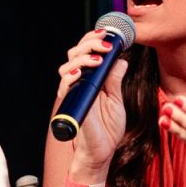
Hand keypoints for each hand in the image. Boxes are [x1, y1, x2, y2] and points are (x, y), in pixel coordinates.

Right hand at [53, 34, 129, 176]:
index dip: (95, 40)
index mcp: (92, 79)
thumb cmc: (108, 128)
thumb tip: (121, 60)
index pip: (88, 52)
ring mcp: (74, 91)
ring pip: (68, 65)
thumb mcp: (117, 99)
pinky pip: (64, 85)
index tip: (110, 35)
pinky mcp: (70, 103)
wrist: (101, 151)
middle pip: (76, 53)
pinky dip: (71, 76)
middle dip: (90, 43)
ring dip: (82, 57)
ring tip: (98, 58)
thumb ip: (115, 79)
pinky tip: (81, 72)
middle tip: (106, 44)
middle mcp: (80, 82)